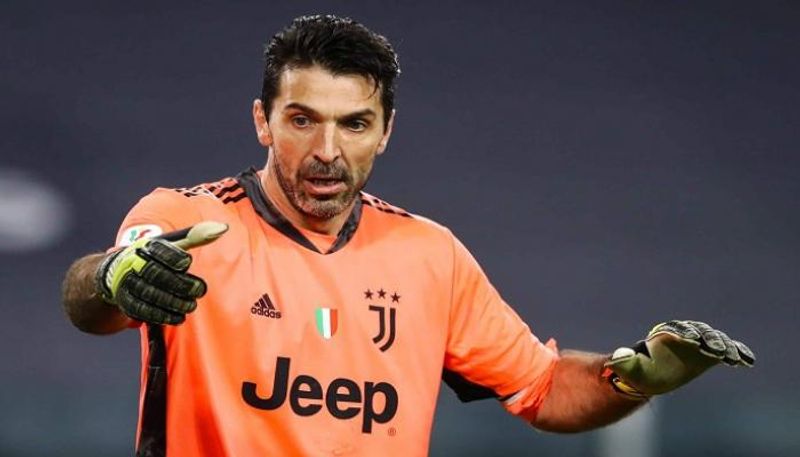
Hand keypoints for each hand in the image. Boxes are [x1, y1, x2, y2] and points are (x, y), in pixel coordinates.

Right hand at [95, 221, 227, 324]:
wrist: (117, 272)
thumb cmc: (154, 256)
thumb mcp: (172, 243)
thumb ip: (196, 236)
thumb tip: (223, 228)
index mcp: (146, 246)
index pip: (158, 250)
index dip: (172, 257)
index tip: (187, 262)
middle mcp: (134, 264)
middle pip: (156, 274)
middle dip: (180, 284)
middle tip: (200, 290)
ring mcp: (128, 284)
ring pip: (150, 294)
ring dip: (173, 302)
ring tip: (191, 305)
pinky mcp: (126, 302)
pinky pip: (144, 311)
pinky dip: (163, 315)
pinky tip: (179, 317)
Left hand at [604, 320, 754, 396]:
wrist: (653, 375)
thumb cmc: (640, 370)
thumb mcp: (630, 367)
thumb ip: (624, 361)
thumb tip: (614, 359)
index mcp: (666, 334)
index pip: (677, 329)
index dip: (685, 333)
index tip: (692, 340)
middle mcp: (685, 335)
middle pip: (700, 332)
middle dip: (708, 339)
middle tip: (716, 351)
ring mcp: (700, 343)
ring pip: (715, 340)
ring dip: (725, 346)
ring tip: (734, 358)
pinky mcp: (711, 353)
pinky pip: (727, 350)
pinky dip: (738, 353)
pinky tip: (747, 362)